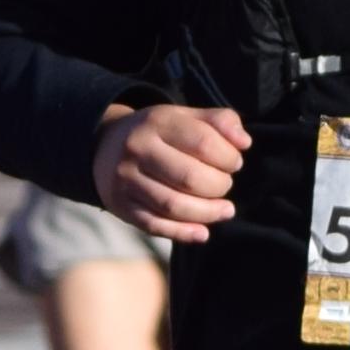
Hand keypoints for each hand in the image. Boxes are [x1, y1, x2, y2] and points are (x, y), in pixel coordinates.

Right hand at [95, 96, 250, 243]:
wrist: (105, 145)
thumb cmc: (159, 133)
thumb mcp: (185, 116)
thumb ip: (220, 121)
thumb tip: (244, 142)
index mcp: (158, 121)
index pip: (204, 142)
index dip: (229, 157)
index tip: (234, 162)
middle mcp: (138, 149)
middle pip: (190, 177)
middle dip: (219, 186)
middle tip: (225, 184)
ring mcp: (126, 179)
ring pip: (173, 205)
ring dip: (207, 213)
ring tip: (225, 210)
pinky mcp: (121, 205)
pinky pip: (155, 225)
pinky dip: (183, 233)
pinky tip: (202, 233)